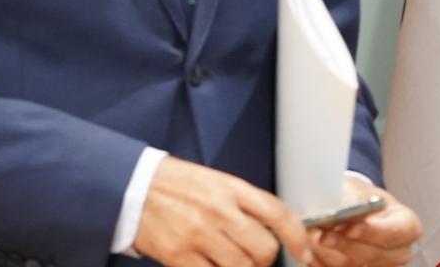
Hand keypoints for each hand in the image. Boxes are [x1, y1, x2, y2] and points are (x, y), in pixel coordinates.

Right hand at [134, 156, 311, 266]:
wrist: (134, 187)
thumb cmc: (178, 185)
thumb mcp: (217, 182)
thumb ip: (245, 204)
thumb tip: (273, 229)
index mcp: (232, 188)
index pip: (278, 213)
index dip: (298, 236)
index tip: (305, 252)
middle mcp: (219, 211)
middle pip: (264, 248)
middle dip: (267, 260)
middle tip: (258, 259)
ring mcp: (199, 236)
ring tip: (236, 263)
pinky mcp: (179, 257)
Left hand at [311, 177, 421, 266]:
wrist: (350, 208)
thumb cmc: (358, 197)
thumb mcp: (357, 188)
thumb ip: (352, 199)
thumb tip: (340, 208)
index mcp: (407, 225)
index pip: (397, 232)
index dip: (373, 232)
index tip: (350, 227)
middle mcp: (398, 251)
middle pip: (374, 255)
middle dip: (345, 244)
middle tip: (323, 233)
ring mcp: (379, 266)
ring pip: (352, 265)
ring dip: (328, 253)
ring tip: (312, 237)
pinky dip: (321, 261)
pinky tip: (311, 248)